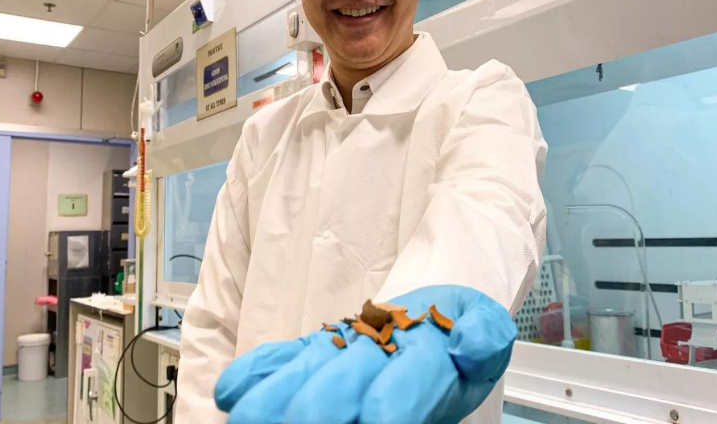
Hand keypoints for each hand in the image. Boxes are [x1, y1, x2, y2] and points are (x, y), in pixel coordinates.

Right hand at [214, 285, 516, 423]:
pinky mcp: (310, 348)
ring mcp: (333, 346)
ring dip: (270, 403)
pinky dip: (251, 373)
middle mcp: (367, 348)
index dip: (385, 411)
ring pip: (296, 373)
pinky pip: (274, 357)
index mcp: (417, 353)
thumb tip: (464, 347)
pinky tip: (230, 397)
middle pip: (333, 386)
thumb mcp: (486, 332)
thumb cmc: (453, 336)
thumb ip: (484, 336)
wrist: (427, 303)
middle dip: (316, 413)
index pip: (396, 388)